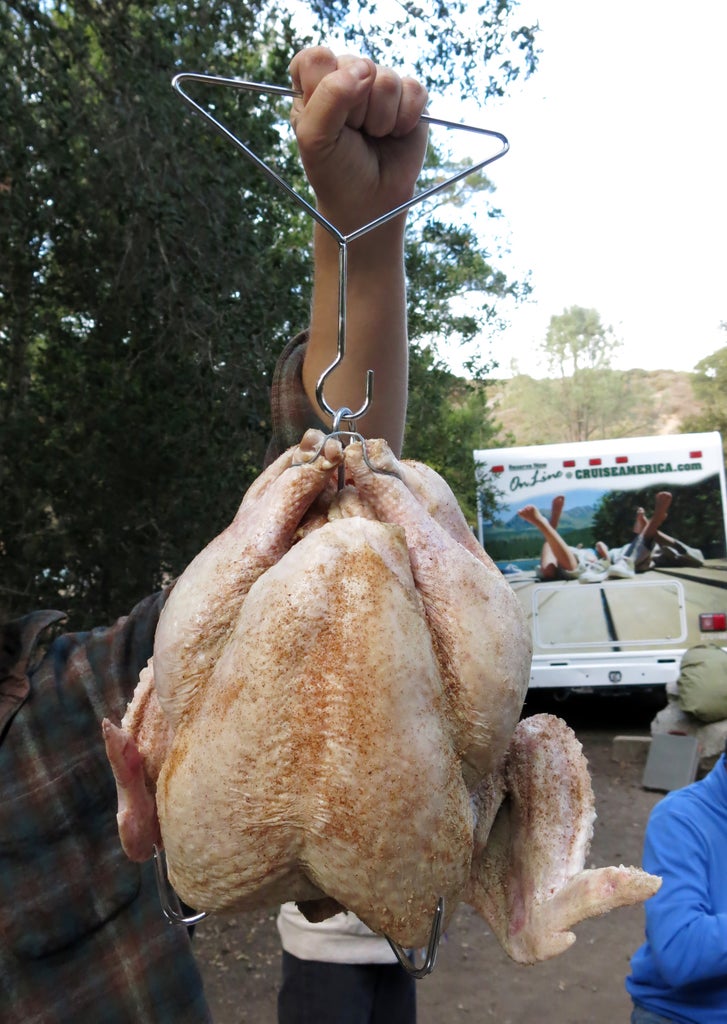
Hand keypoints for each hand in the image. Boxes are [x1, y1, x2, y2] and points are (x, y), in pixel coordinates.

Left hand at [289, 47, 428, 234]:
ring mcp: (379, 85)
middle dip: (356, 110)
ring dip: (381, 119)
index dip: (325, 88)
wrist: (370, 204)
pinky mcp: (409, 97)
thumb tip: (365, 69)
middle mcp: (346, 77)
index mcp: (313, 83)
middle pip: (357, 66)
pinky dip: (405, 119)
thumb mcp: (315, 138)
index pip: (317, 57)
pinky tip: (395, 134)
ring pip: (387, 80)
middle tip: (353, 134)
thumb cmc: (336, 171)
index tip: (328, 120)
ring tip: (373, 136)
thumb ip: (329, 96)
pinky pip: (414, 90)